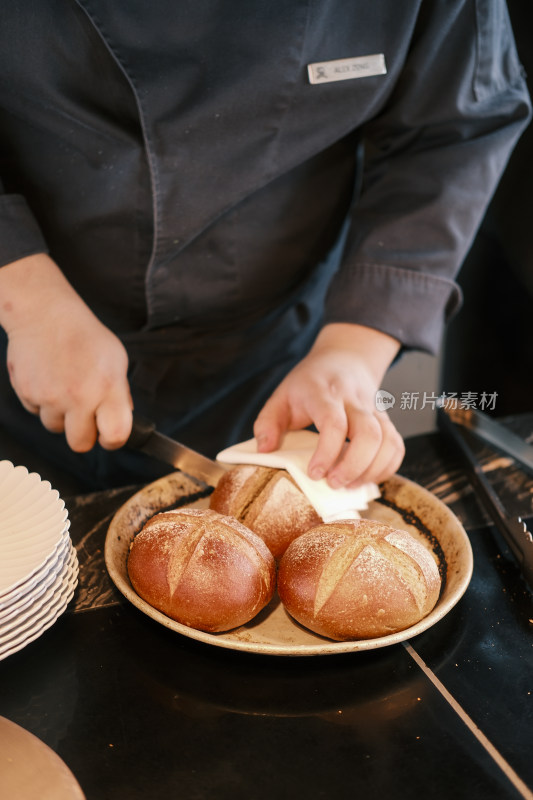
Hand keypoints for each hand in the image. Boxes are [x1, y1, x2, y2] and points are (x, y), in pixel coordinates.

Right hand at [0, 254, 132, 451]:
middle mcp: (78, 396)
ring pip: (56, 428)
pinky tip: (48, 378)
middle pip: (80, 444)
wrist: (45, 314)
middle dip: (84, 434)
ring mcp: (50, 397)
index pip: (115, 435)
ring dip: (61, 415)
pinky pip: (37, 412)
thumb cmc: (84, 335)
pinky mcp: (27, 394)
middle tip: (85, 415)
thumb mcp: (115, 359)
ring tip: (64, 387)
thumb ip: (120, 392)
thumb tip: (122, 419)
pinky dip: (42, 402)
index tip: (110, 434)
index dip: (113, 440)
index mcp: (107, 388)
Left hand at [253, 323, 404, 486]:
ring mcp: (375, 410)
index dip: (327, 452)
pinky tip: (366, 478)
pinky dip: (387, 467)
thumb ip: (267, 423)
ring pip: (387, 441)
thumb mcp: (281, 395)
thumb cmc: (309, 383)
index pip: (334, 422)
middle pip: (369, 434)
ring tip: (349, 485)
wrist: (346, 359)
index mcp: (324, 393)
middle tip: (333, 484)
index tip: (314, 474)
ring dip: (372, 470)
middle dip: (353, 466)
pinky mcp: (387, 421)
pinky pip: (396, 446)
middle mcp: (354, 400)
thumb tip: (265, 451)